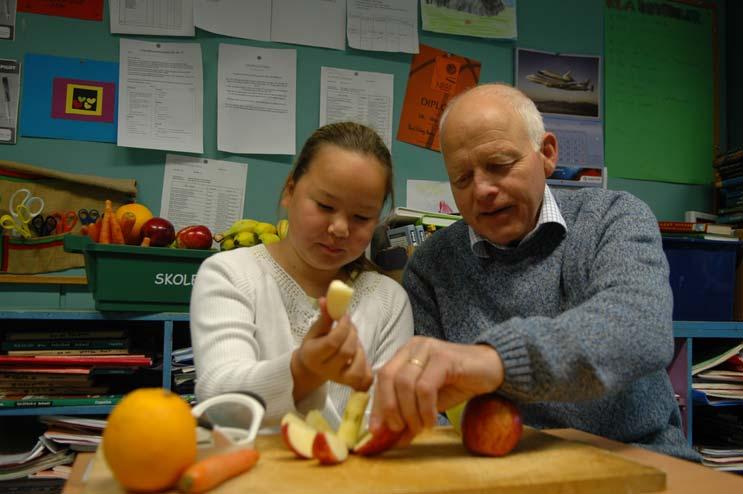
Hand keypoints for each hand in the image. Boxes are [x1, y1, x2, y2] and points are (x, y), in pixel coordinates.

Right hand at [292, 298, 372, 394]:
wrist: (312, 368)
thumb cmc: (314, 345)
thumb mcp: (316, 330)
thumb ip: (324, 317)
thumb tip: (326, 299)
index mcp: (313, 356)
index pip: (333, 342)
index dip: (343, 327)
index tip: (345, 315)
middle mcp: (326, 370)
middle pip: (347, 352)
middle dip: (352, 334)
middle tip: (350, 325)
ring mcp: (339, 379)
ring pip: (358, 365)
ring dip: (360, 349)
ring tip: (353, 341)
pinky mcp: (350, 383)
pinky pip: (365, 378)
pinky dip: (367, 365)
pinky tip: (359, 356)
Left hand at [369, 336, 504, 438]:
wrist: (491, 369)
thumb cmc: (457, 383)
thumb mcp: (428, 402)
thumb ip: (409, 414)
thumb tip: (391, 439)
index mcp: (404, 354)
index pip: (381, 378)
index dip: (377, 405)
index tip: (376, 431)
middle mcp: (413, 347)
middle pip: (387, 377)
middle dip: (389, 408)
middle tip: (400, 429)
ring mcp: (428, 349)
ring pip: (405, 384)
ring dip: (410, 412)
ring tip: (421, 426)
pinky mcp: (444, 357)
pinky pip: (425, 387)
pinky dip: (425, 409)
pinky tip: (432, 420)